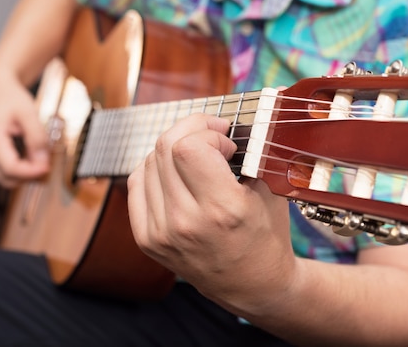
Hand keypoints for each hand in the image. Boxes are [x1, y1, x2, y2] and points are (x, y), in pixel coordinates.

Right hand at [0, 69, 49, 187]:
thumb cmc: (10, 96)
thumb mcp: (28, 112)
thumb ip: (37, 136)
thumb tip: (43, 161)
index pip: (10, 168)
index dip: (31, 172)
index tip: (47, 167)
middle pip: (5, 178)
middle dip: (28, 176)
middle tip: (46, 164)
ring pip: (3, 176)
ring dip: (23, 174)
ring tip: (40, 159)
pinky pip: (2, 168)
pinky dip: (18, 168)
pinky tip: (31, 157)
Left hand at [127, 114, 296, 311]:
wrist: (253, 285)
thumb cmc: (266, 237)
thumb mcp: (269, 191)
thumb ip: (248, 153)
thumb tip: (223, 123)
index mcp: (222, 210)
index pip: (189, 147)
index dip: (208, 131)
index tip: (226, 141)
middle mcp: (185, 223)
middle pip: (165, 148)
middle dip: (192, 130)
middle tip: (213, 136)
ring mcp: (161, 234)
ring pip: (149, 162)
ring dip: (175, 149)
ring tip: (198, 157)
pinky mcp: (147, 239)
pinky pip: (138, 183)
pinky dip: (156, 168)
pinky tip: (178, 172)